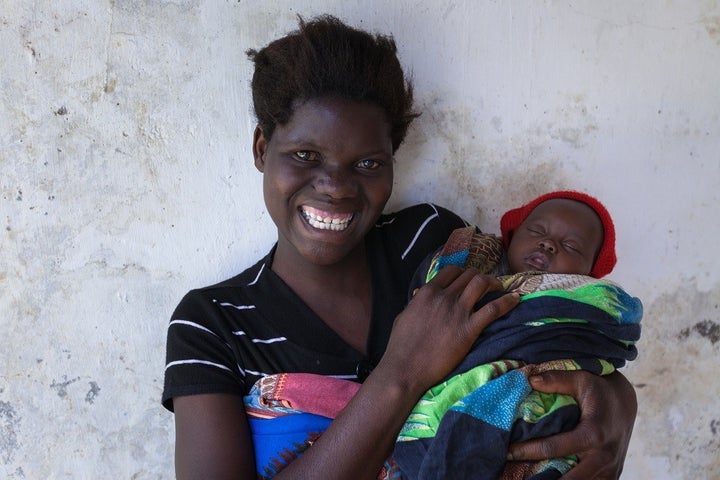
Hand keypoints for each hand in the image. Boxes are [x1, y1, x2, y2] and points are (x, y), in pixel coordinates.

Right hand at [380, 265, 518, 394]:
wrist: (406, 368)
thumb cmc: (401, 346)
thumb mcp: (404, 316)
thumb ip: (415, 303)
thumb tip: (420, 294)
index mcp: (428, 293)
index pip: (451, 271)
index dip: (462, 272)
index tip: (467, 278)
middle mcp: (445, 297)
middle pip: (469, 275)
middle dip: (480, 276)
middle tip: (486, 284)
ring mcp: (458, 312)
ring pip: (482, 284)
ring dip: (494, 282)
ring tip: (501, 287)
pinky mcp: (469, 329)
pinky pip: (493, 309)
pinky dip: (507, 302)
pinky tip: (516, 300)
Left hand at [507, 370, 636, 479]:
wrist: (625, 405)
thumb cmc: (600, 390)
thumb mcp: (581, 379)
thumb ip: (557, 380)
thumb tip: (530, 380)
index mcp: (594, 434)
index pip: (553, 448)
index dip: (527, 451)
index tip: (508, 451)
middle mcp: (602, 457)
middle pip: (566, 479)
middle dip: (540, 478)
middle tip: (514, 470)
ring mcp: (609, 471)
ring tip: (529, 476)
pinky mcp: (610, 477)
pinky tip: (549, 476)